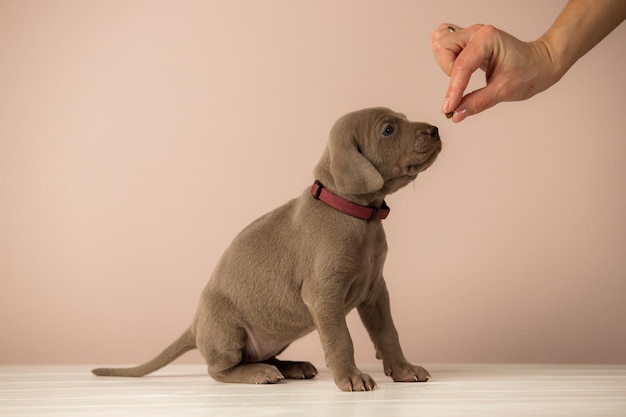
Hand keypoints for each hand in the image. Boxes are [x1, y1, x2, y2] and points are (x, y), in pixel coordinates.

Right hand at [432, 23, 556, 121]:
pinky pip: (445, 43)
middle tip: (461, 85)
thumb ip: (477, 103)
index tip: (449, 108)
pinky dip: (445, 57)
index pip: (461, 65)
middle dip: (447, 70)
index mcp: (488, 39)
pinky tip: (457, 68)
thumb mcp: (503, 92)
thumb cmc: (528, 72)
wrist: (540, 63)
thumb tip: (456, 114)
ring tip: (460, 76)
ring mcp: (471, 35)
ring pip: (441, 42)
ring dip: (444, 62)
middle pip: (443, 46)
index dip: (453, 89)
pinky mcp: (468, 41)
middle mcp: (477, 32)